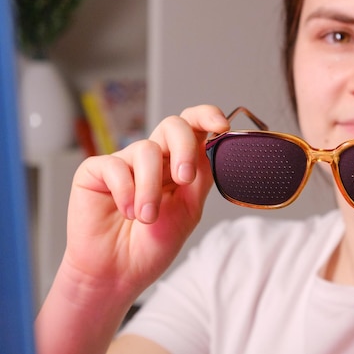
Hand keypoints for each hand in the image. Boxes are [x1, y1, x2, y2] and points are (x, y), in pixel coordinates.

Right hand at [61, 104, 229, 299]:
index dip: (207, 117)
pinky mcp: (95, 171)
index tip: (221, 126)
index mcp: (178, 163)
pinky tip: (125, 213)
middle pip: (172, 125)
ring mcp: (124, 162)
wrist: (120, 274)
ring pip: (146, 150)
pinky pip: (115, 166)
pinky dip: (125, 192)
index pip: (193, 128)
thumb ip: (201, 177)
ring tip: (147, 218)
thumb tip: (214, 145)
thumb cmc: (153, 245)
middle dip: (183, 148)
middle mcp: (153, 158)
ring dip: (151, 188)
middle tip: (184, 180)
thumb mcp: (189, 210)